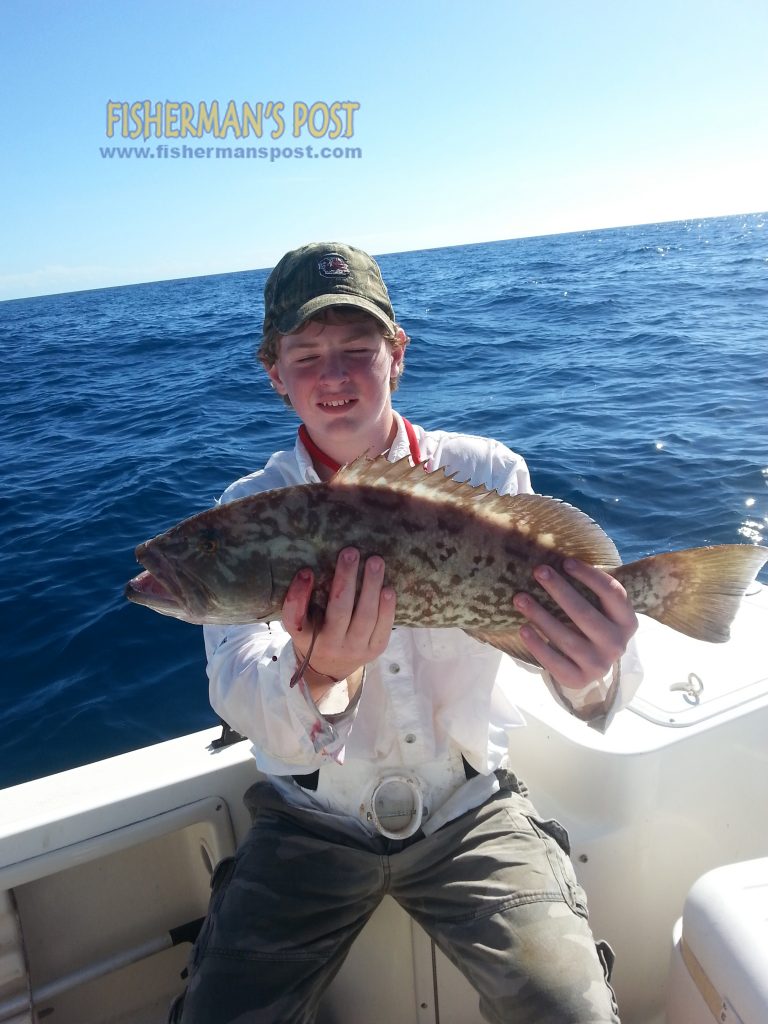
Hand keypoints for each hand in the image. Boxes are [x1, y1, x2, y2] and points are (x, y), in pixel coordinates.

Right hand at [282, 547, 395, 686]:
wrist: (332, 667)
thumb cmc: (315, 633)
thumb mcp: (300, 621)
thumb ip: (299, 600)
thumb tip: (310, 571)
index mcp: (306, 637)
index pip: (296, 618)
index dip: (299, 596)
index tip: (306, 571)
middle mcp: (330, 646)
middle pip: (339, 612)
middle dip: (345, 579)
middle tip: (351, 552)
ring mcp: (355, 649)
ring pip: (365, 618)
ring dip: (371, 587)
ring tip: (375, 561)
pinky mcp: (375, 650)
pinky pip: (383, 628)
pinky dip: (387, 608)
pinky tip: (388, 588)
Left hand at [513, 559, 637, 688]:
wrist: (589, 665)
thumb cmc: (590, 624)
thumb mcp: (598, 608)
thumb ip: (588, 589)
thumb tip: (556, 555)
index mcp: (627, 621)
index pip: (613, 593)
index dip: (590, 576)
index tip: (565, 561)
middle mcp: (617, 644)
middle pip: (586, 615)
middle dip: (560, 590)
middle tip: (539, 571)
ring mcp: (599, 665)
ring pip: (567, 638)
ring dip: (541, 616)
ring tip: (520, 598)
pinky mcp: (578, 680)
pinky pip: (555, 662)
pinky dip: (537, 645)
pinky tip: (523, 628)